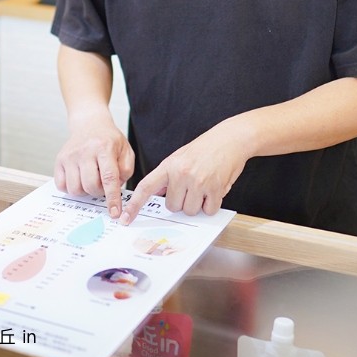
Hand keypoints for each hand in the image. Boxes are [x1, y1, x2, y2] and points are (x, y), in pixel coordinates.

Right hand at [54, 120, 134, 219]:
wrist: (89, 124)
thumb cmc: (109, 140)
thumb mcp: (125, 150)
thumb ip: (126, 169)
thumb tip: (116, 188)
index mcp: (104, 148)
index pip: (108, 178)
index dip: (112, 198)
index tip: (114, 213)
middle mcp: (85, 151)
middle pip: (90, 186)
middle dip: (99, 192)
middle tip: (103, 185)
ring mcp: (70, 156)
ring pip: (75, 189)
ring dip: (86, 191)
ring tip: (91, 180)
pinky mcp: (59, 161)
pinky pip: (62, 186)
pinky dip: (72, 188)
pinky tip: (80, 179)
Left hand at [120, 121, 248, 223]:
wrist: (231, 138)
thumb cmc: (206, 148)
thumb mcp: (181, 157)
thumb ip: (169, 176)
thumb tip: (159, 196)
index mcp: (169, 165)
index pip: (146, 187)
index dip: (134, 205)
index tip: (125, 218)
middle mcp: (181, 174)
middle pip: (173, 207)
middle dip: (182, 201)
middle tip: (192, 186)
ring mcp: (198, 182)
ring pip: (190, 210)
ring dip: (198, 204)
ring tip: (205, 185)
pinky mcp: (214, 189)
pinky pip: (208, 210)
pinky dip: (212, 204)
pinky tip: (215, 189)